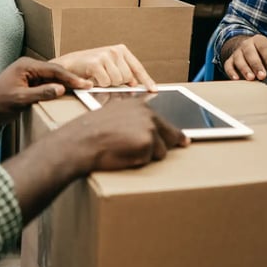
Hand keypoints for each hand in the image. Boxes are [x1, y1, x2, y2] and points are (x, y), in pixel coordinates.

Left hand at [0, 57, 92, 125]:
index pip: (54, 70)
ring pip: (52, 77)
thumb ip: (42, 93)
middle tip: (88, 86)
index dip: (70, 78)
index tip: (84, 84)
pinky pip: (46, 83)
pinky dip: (57, 88)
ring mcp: (29, 74)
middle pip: (55, 72)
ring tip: (82, 89)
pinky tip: (66, 93)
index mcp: (27, 66)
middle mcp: (29, 66)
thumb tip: (61, 89)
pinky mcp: (28, 82)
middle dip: (71, 79)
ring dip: (65, 83)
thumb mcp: (20, 99)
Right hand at [51, 44, 155, 90]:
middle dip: (118, 82)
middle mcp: (115, 51)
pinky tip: (93, 78)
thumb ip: (124, 72)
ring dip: (108, 83)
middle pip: (127, 78)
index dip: (146, 80)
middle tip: (106, 77)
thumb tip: (135, 83)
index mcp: (121, 50)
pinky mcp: (96, 63)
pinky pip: (106, 82)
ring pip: (117, 81)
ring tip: (99, 77)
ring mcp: (105, 56)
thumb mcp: (110, 66)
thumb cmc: (91, 67)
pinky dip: (100, 84)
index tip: (153, 90)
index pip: (137, 68)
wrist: (70, 64)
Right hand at [57, 98, 189, 172]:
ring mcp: (149, 126)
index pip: (163, 120)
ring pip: (161, 150)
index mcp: (139, 105)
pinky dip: (140, 161)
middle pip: (170, 135)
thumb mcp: (112, 115)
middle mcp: (147, 112)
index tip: (185, 140)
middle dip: (163, 146)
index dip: (174, 134)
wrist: (81, 141)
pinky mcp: (148, 142)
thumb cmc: (91, 132)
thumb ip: (131, 117)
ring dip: (146, 155)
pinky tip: (124, 155)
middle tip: (149, 152)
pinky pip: (151, 159)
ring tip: (124, 151)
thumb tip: (146, 128)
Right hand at [222, 35, 266, 80]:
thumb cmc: (264, 53)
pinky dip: (231, 72)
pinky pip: (228, 66)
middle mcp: (246, 45)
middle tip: (262, 76)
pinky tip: (236, 79)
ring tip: (251, 79)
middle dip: (256, 65)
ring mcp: (236, 53)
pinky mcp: (229, 61)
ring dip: (244, 69)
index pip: (264, 47)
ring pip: (239, 60)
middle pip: (250, 53)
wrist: (247, 48)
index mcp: (259, 40)